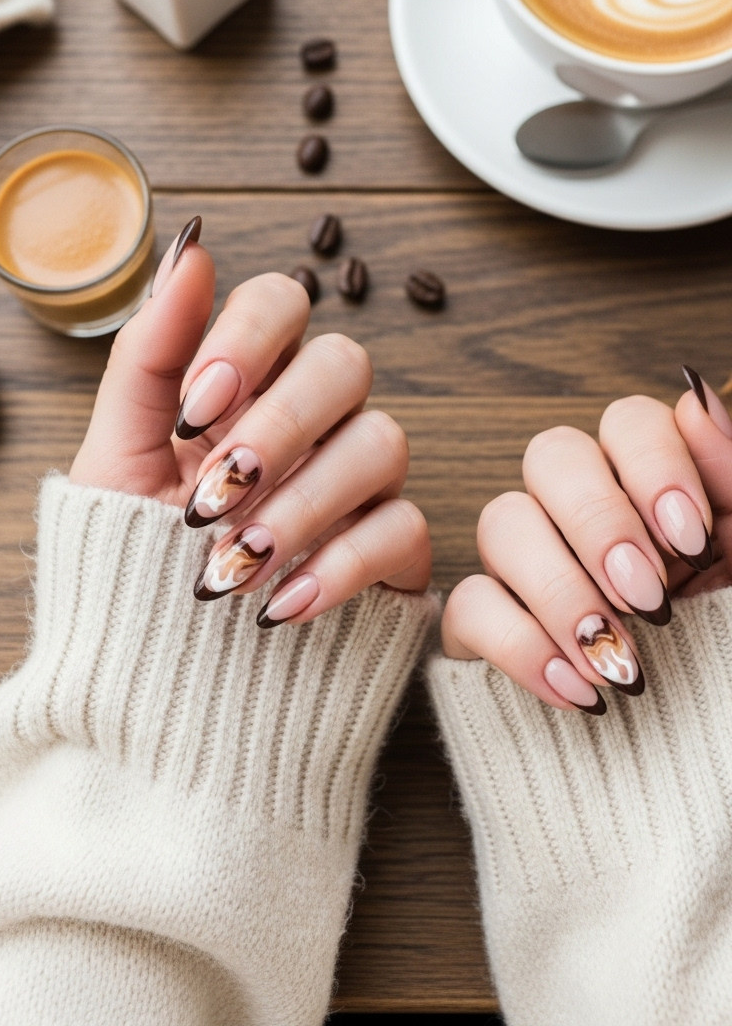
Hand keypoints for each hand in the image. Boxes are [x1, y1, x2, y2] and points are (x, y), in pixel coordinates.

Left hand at [70, 219, 430, 624]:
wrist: (156, 668)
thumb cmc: (135, 550)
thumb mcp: (118, 453)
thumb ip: (151, 350)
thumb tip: (189, 246)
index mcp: (249, 379)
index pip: (283, 301)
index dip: (249, 337)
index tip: (194, 406)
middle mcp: (317, 417)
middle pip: (346, 362)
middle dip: (278, 425)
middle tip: (211, 494)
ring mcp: (361, 481)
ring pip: (383, 441)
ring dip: (301, 503)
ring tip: (229, 565)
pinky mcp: (395, 551)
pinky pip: (406, 527)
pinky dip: (341, 564)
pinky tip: (279, 604)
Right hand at [441, 367, 731, 713]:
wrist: (704, 775)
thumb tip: (696, 396)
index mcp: (658, 491)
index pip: (627, 421)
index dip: (652, 464)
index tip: (691, 538)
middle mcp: (589, 514)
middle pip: (552, 454)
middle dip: (598, 520)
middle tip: (648, 596)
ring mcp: (533, 569)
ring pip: (502, 520)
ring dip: (560, 589)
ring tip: (618, 662)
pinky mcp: (490, 629)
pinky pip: (467, 604)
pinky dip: (520, 645)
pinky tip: (578, 690)